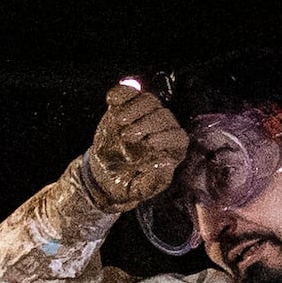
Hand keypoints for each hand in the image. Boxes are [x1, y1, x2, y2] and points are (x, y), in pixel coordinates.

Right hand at [77, 77, 186, 207]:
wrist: (103, 173)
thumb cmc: (124, 183)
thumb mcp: (136, 190)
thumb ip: (152, 183)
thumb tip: (166, 163)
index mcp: (171, 150)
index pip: (178, 136)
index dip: (166, 137)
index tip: (148, 144)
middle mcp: (162, 129)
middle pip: (163, 116)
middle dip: (146, 124)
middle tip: (126, 136)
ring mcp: (145, 115)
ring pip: (149, 100)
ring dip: (134, 108)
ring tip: (118, 121)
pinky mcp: (127, 106)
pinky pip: (129, 92)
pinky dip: (121, 92)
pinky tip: (111, 100)